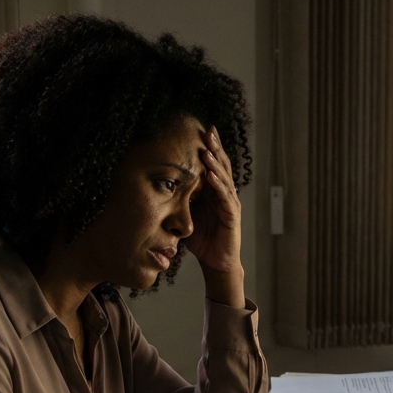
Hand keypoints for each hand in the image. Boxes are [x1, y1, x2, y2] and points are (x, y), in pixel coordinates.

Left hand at [185, 126, 244, 306]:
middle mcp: (224, 193)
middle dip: (214, 147)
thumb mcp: (188, 213)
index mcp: (214, 191)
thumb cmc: (202, 239)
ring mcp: (230, 204)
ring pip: (223, 178)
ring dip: (215, 162)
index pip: (212, 164)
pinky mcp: (232, 216)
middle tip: (208, 129)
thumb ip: (180, 197)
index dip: (208, 147)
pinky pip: (225, 198)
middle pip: (221, 165)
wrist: (216, 263)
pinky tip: (211, 175)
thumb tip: (160, 183)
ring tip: (207, 148)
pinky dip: (218, 185)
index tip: (200, 129)